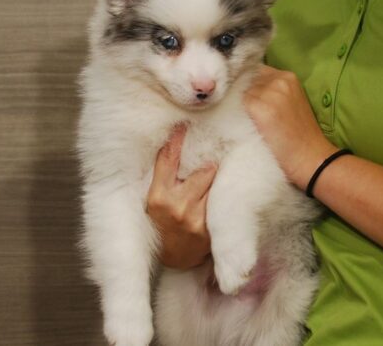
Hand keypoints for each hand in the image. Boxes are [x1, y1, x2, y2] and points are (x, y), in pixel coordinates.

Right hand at [146, 124, 216, 268]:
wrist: (173, 259)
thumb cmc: (161, 223)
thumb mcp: (154, 198)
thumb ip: (164, 175)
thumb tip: (174, 143)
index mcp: (158, 197)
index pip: (168, 160)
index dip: (176, 140)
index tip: (183, 124)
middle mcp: (178, 207)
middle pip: (204, 169)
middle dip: (208, 162)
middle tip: (213, 154)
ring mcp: (197, 219)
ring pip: (216, 184)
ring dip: (218, 177)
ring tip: (219, 172)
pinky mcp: (212, 229)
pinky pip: (223, 202)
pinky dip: (225, 194)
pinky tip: (229, 192)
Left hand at [244, 65, 337, 189]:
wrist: (309, 155)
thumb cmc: (300, 133)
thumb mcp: (292, 101)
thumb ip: (274, 91)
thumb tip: (249, 86)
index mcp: (288, 77)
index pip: (258, 71)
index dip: (251, 84)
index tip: (250, 96)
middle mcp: (278, 80)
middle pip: (249, 80)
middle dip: (247, 93)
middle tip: (253, 113)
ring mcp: (268, 93)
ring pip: (243, 93)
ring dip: (243, 104)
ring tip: (253, 121)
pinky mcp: (258, 107)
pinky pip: (240, 105)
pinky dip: (241, 114)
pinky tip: (250, 125)